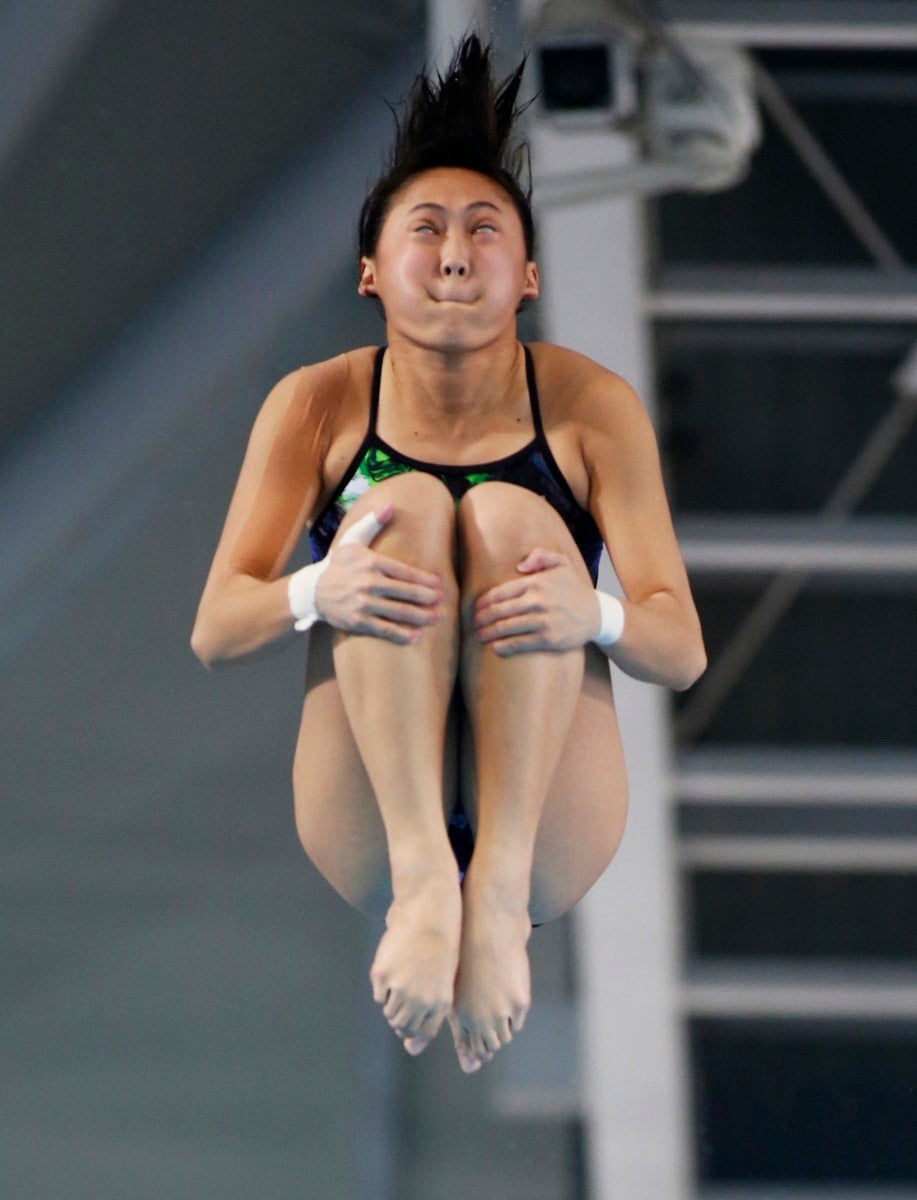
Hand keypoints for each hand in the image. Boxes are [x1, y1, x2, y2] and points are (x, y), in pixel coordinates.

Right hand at [316, 503, 443, 642]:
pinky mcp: (357, 621)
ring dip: (419, 617)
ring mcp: (362, 604)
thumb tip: (391, 505)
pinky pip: (383, 629)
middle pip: (404, 592)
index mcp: (370, 562)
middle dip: (426, 598)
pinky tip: (416, 636)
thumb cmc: (339, 564)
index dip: (423, 579)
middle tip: (441, 601)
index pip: (403, 571)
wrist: (313, 590)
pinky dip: (401, 634)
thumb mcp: (352, 539)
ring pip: (397, 612)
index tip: (438, 584)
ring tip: (435, 618)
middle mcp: (367, 583)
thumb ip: (373, 523)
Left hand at [473, 548, 598, 654]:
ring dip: (488, 633)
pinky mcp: (548, 638)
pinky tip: (495, 647)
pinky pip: (520, 643)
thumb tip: (520, 564)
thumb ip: (540, 555)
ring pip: (506, 628)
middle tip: (473, 625)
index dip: (483, 603)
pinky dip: (503, 646)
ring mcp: (542, 621)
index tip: (475, 609)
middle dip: (481, 619)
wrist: (597, 614)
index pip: (499, 593)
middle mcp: (537, 601)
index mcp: (535, 582)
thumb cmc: (574, 589)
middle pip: (498, 611)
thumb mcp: (562, 563)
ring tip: (479, 637)